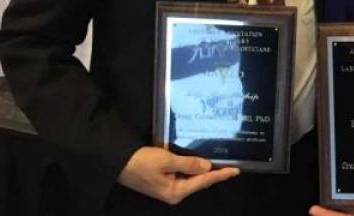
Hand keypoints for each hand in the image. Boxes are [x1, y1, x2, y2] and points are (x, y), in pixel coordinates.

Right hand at [117, 146, 238, 204]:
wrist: (118, 162)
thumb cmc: (141, 162)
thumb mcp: (166, 161)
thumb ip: (188, 164)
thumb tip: (207, 167)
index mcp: (176, 192)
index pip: (203, 182)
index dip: (220, 175)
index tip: (236, 170)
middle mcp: (174, 192)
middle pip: (199, 181)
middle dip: (214, 173)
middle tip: (231, 164)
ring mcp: (168, 186)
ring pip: (191, 177)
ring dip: (203, 169)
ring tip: (219, 161)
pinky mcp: (163, 179)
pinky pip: (182, 173)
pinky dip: (192, 166)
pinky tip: (199, 160)